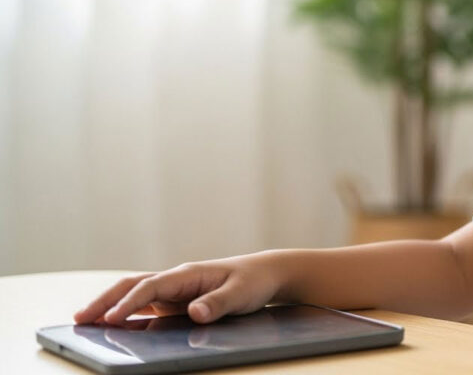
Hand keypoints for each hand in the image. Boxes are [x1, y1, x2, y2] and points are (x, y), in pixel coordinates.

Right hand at [73, 252, 283, 325]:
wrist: (265, 273)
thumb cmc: (253, 281)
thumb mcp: (241, 294)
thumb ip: (219, 303)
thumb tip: (194, 312)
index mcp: (188, 274)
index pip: (151, 287)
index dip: (129, 303)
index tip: (110, 318)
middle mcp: (176, 279)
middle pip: (132, 286)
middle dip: (105, 300)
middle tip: (79, 318)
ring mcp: (174, 289)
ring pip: (134, 293)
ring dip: (109, 305)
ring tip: (84, 321)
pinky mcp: (176, 300)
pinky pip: (145, 305)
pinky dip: (126, 313)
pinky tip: (112, 326)